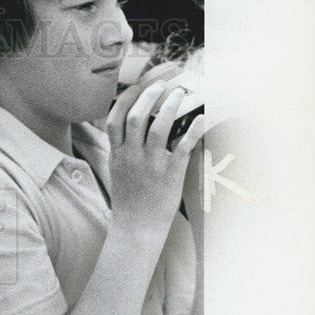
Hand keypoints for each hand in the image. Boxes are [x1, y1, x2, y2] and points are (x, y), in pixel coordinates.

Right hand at [107, 76, 205, 231]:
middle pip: (137, 116)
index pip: (114, 119)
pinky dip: (193, 129)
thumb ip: (122, 149)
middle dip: (150, 95)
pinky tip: (200, 118)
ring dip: (171, 105)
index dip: (125, 99)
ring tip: (180, 94)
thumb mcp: (117, 171)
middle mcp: (132, 156)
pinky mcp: (170, 174)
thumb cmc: (130, 201)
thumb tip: (132, 128)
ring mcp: (151, 165)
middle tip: (162, 85)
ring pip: (159, 126)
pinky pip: (183, 145)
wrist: (136, 229)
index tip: (136, 87)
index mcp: (117, 155)